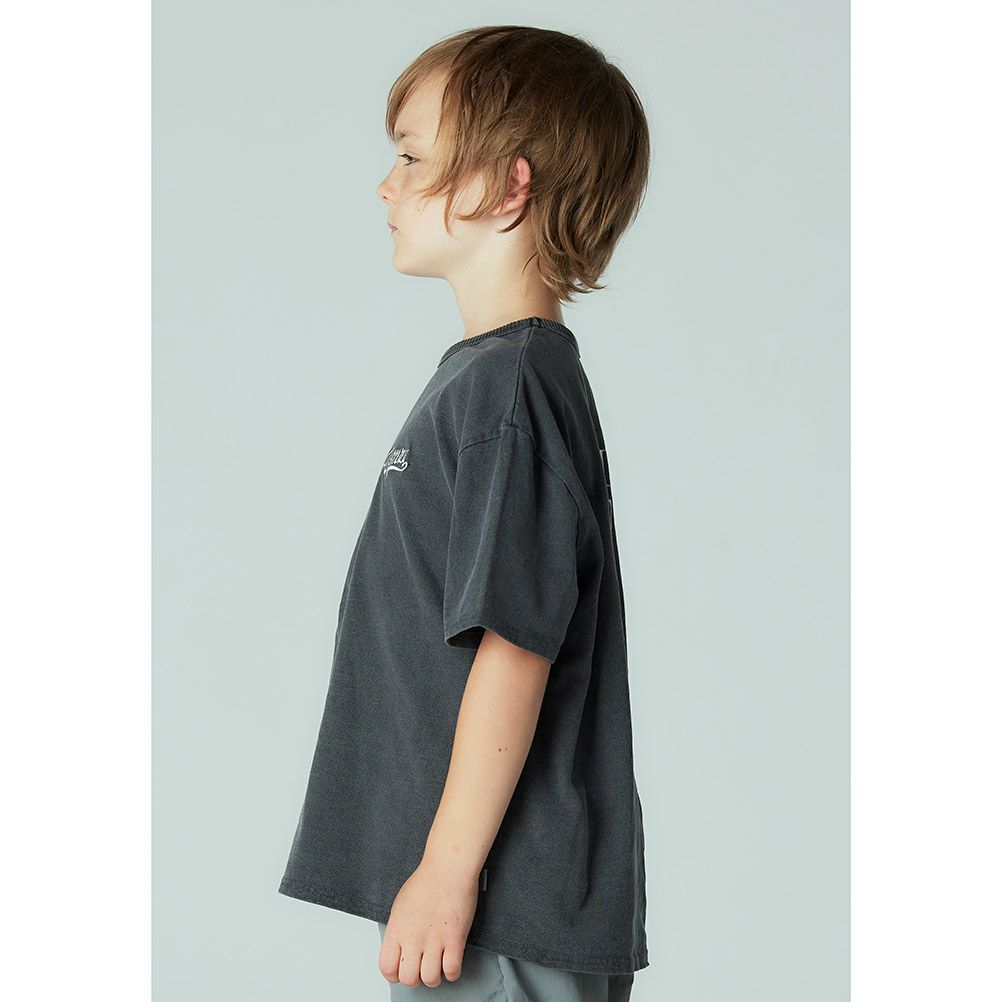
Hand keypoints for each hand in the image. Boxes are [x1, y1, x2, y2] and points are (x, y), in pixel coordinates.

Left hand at [378, 855, 479, 986]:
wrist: (448, 867)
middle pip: (409, 978)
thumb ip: (398, 929)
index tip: (402, 970)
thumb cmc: (427, 880)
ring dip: (435, 977)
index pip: (387, 968)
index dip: (395, 974)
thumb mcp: (400, 905)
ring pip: (430, 979)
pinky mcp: (455, 938)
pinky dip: (452, 972)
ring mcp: (434, 939)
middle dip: (415, 978)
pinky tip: (451, 961)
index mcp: (397, 929)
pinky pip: (452, 970)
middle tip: (421, 968)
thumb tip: (399, 947)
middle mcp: (413, 937)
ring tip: (437, 966)